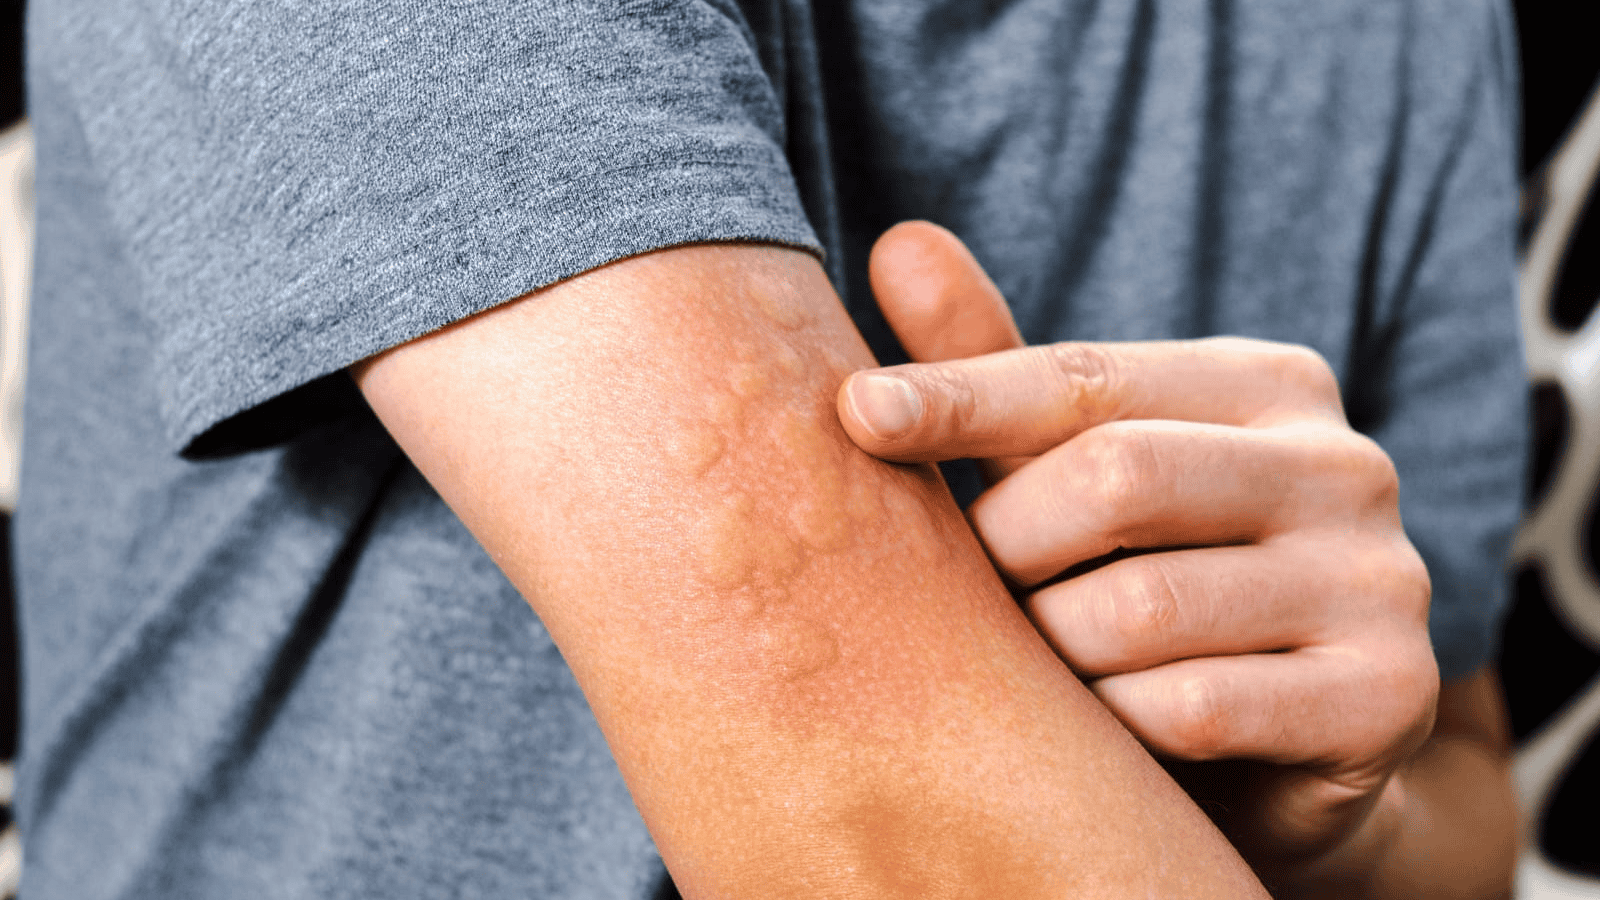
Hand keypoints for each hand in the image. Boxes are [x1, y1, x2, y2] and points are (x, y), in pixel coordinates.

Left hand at [838, 222, 1438, 890]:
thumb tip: (902, 242)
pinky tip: (1101, 730)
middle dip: (1007, 544)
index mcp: (1268, 385)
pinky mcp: (1388, 697)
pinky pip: (1190, 708)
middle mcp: (1345, 465)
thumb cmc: (1151, 584)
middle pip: (1114, 477)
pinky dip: (1112, 724)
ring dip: (1049, 648)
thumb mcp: (1073, 472)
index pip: (1088, 377)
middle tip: (968, 594)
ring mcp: (1381, 582)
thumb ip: (997, 370)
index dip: (963, 395)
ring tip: (1035, 666)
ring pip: (1137, 609)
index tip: (858, 411)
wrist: (1283, 757)